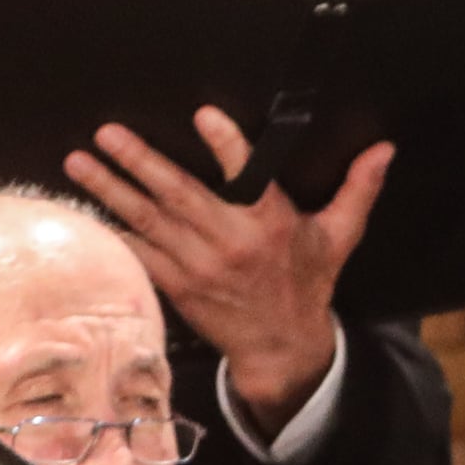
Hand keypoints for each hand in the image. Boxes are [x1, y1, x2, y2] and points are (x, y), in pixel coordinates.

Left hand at [66, 108, 386, 427]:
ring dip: (110, 189)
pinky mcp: (176, 285)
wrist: (282, 349)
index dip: (227, 146)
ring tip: (78, 161)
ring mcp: (198, 266)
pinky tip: (83, 209)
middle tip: (108, 133)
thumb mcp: (339, 237)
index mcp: (271, 225)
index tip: (203, 115)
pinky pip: (137, 253)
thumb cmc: (307, 285)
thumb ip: (358, 190)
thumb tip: (385, 149)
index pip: (249, 176)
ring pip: (148, 220)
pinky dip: (110, 231)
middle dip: (140, 162)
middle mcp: (231, 244)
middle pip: (179, 195)